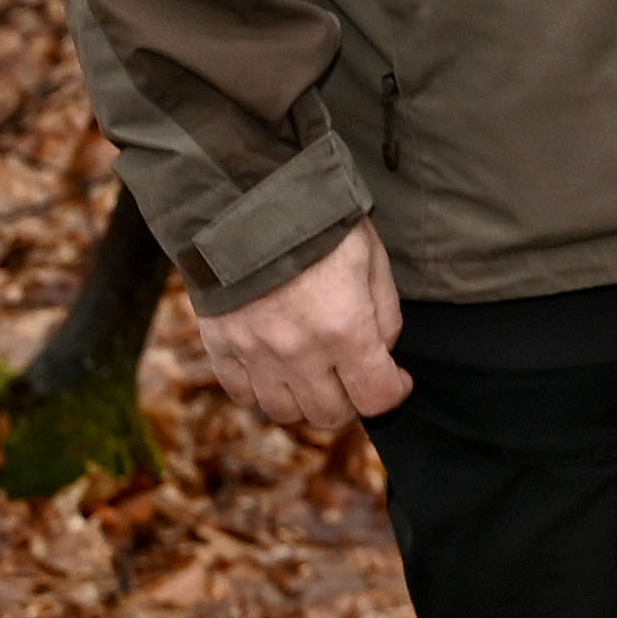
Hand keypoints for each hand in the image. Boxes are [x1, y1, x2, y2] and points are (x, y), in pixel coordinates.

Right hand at [201, 220, 409, 432]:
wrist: (242, 202)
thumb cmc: (317, 226)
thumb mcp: (372, 259)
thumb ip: (384, 315)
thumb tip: (383, 353)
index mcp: (344, 328)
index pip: (376, 398)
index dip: (394, 392)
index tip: (396, 378)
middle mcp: (297, 351)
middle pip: (330, 415)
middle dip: (352, 401)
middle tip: (355, 376)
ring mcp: (253, 353)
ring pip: (284, 412)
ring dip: (306, 401)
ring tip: (316, 375)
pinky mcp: (220, 347)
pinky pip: (242, 395)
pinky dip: (263, 392)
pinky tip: (277, 369)